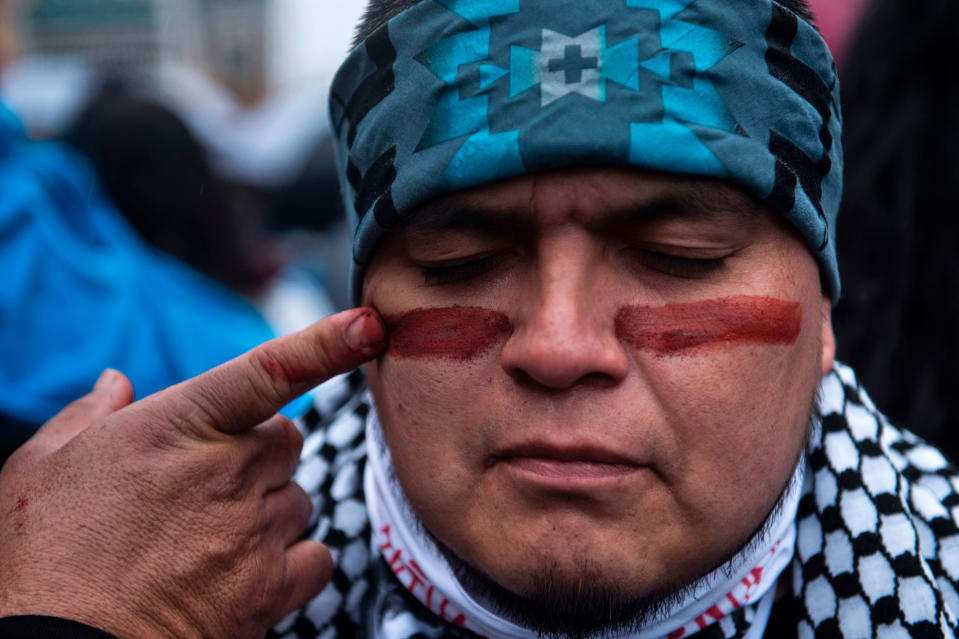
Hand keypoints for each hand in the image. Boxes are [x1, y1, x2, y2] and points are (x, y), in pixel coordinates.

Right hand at [0, 308, 385, 638]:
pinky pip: (316, 558)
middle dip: (259, 455)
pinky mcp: (270, 590)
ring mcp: (253, 532)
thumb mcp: (40, 469)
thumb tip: (116, 383)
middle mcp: (226, 471)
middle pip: (287, 440)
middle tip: (211, 484)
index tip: (369, 325)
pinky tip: (248, 574)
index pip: (267, 371)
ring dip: (271, 511)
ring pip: (299, 499)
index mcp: (176, 426)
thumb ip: (88, 416)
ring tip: (211, 540)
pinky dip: (294, 562)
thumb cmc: (42, 560)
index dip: (324, 343)